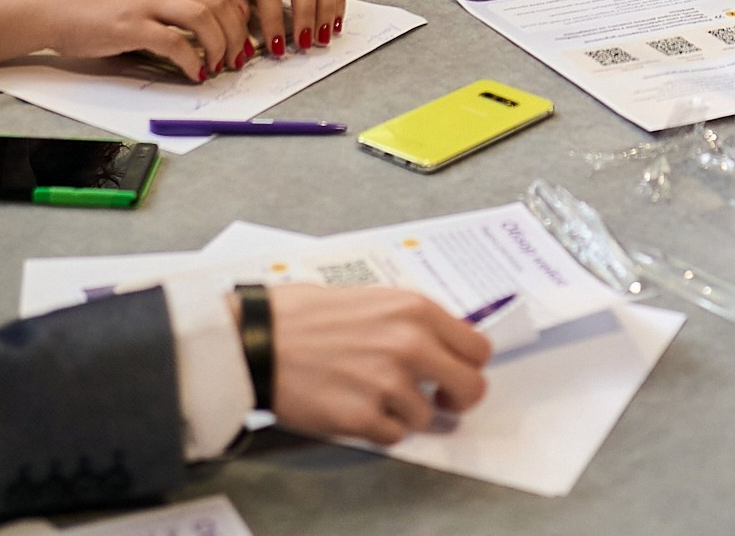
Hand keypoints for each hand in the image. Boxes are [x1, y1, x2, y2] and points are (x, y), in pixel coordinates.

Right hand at [0, 0, 251, 77]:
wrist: (48, 5)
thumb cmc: (87, 3)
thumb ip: (166, 2)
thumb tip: (197, 31)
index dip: (238, 16)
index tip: (242, 39)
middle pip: (220, 1)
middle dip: (236, 33)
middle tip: (237, 58)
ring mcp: (146, 2)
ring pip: (204, 18)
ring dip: (219, 46)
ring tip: (219, 67)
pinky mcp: (130, 26)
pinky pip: (175, 43)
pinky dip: (192, 60)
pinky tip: (194, 74)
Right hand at [265, 285, 492, 444]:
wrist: (256, 339)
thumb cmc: (302, 315)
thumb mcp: (370, 298)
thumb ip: (411, 321)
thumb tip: (440, 345)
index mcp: (415, 310)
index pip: (478, 349)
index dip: (469, 366)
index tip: (456, 374)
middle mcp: (410, 345)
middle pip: (470, 388)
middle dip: (456, 399)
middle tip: (439, 400)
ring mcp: (388, 383)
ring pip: (425, 416)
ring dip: (402, 411)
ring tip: (367, 392)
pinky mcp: (363, 417)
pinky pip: (392, 435)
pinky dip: (376, 427)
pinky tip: (352, 405)